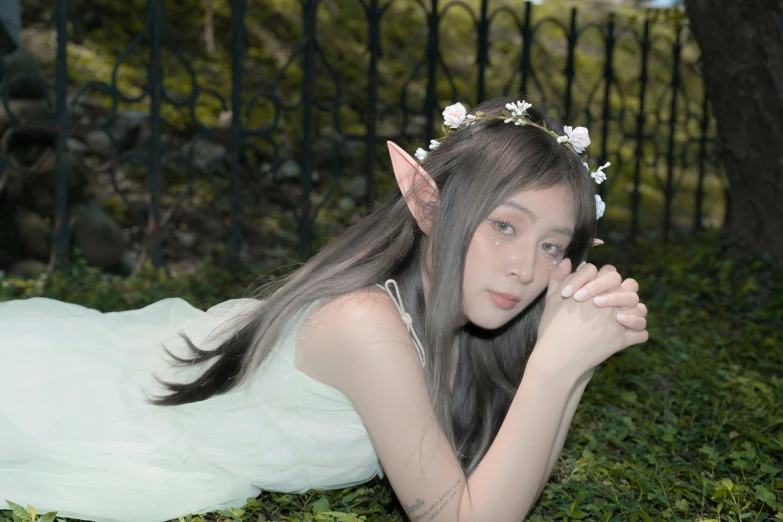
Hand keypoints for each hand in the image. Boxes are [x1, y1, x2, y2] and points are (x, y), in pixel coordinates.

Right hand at [532, 259, 648, 381]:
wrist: (558, 357)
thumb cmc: (552, 328)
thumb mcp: (552, 300)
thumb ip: (559, 278)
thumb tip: (569, 261)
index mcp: (593, 290)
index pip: (609, 271)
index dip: (603, 277)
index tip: (595, 288)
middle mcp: (609, 302)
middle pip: (630, 287)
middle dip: (625, 291)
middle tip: (614, 300)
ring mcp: (617, 321)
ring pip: (640, 309)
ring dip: (635, 311)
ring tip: (624, 316)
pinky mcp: (621, 340)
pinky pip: (641, 334)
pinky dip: (637, 333)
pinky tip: (627, 333)